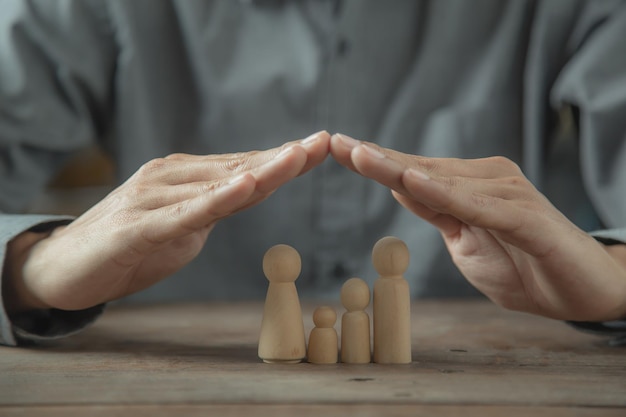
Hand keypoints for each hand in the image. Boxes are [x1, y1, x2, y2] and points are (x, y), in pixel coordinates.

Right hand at [5, 131, 330, 311]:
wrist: (63, 267)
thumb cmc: (127, 246)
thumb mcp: (181, 228)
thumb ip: (212, 210)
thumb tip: (246, 196)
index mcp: (186, 180)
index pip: (244, 167)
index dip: (284, 159)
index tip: (321, 148)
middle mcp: (173, 179)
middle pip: (239, 168)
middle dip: (285, 157)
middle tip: (325, 142)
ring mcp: (155, 199)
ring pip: (219, 184)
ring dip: (262, 170)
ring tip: (300, 155)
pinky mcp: (139, 226)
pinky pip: (186, 212)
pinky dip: (218, 198)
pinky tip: (246, 184)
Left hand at [331, 133, 625, 320]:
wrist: (582, 292)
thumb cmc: (524, 267)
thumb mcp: (465, 241)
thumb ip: (438, 211)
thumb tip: (403, 184)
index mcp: (467, 188)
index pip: (411, 171)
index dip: (373, 160)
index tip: (334, 147)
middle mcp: (487, 180)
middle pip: (419, 168)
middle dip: (374, 156)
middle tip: (333, 142)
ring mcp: (507, 195)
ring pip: (443, 180)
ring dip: (398, 167)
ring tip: (358, 155)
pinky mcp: (526, 217)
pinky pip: (479, 205)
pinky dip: (445, 193)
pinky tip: (414, 181)